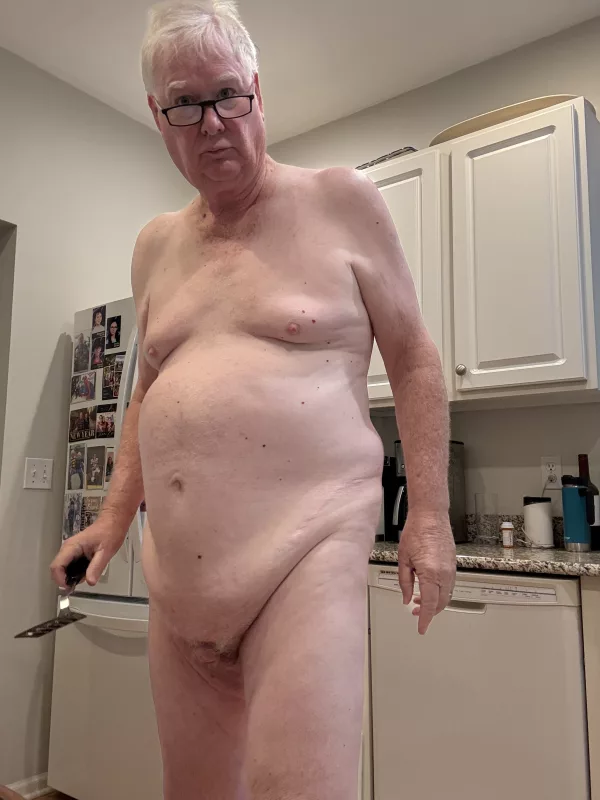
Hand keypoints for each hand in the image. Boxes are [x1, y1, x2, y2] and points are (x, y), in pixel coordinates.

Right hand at [50, 517, 125, 588]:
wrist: (113, 522)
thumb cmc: (110, 533)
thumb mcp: (105, 552)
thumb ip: (96, 567)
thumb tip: (90, 582)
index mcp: (72, 546)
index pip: (56, 566)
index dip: (60, 579)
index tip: (70, 587)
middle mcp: (68, 548)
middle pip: (57, 569)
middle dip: (66, 579)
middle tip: (80, 583)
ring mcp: (71, 550)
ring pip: (63, 568)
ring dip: (71, 576)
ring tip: (87, 575)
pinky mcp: (75, 552)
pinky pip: (70, 565)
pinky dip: (76, 572)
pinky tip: (88, 570)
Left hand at [397, 510, 455, 634]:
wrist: (431, 515)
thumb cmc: (416, 531)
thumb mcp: (403, 559)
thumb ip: (404, 581)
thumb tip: (405, 597)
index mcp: (430, 573)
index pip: (429, 604)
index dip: (424, 619)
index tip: (421, 628)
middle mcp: (444, 573)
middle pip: (440, 603)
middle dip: (429, 612)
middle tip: (415, 614)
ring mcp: (451, 569)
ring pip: (446, 595)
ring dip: (434, 602)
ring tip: (418, 601)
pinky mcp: (453, 564)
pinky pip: (449, 585)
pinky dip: (440, 592)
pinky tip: (428, 589)